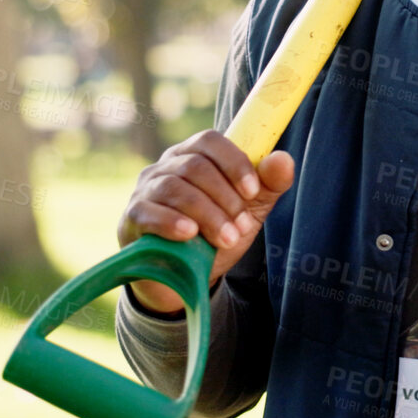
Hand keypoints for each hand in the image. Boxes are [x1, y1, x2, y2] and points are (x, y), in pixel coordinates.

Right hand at [117, 129, 294, 313]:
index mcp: (194, 155)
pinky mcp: (132, 217)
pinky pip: (148, 211)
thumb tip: (284, 159)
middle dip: (225, 198)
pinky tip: (190, 235)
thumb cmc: (216, 234)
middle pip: (195, 166)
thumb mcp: (248, 211)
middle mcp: (166, 166)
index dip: (234, 162)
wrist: (185, 277)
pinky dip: (171, 222)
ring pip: (175, 188)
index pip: (210, 141)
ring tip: (227, 239)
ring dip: (207, 215)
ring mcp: (145, 190)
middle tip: (242, 227)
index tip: (252, 191)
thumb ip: (268, 185)